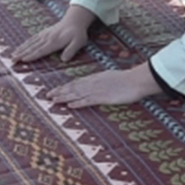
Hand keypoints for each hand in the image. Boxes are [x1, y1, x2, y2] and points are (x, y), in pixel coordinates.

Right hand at [4, 4, 94, 64]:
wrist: (75, 20)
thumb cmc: (78, 33)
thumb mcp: (78, 42)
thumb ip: (71, 50)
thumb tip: (64, 60)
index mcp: (55, 42)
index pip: (41, 50)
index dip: (32, 55)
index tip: (23, 60)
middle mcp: (47, 38)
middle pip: (32, 47)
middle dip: (22, 53)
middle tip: (12, 59)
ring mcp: (44, 35)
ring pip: (30, 43)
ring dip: (21, 49)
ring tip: (13, 55)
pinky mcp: (43, 33)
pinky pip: (32, 39)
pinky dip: (25, 43)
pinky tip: (20, 47)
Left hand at [46, 65, 161, 108]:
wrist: (136, 80)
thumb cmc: (127, 80)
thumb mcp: (111, 78)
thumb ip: (102, 82)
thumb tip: (97, 85)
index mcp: (95, 78)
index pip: (76, 83)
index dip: (64, 87)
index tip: (55, 90)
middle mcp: (93, 83)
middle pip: (73, 88)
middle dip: (60, 92)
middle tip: (47, 96)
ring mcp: (98, 90)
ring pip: (77, 94)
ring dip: (64, 97)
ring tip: (53, 100)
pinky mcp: (104, 98)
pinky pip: (88, 101)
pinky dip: (78, 103)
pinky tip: (70, 106)